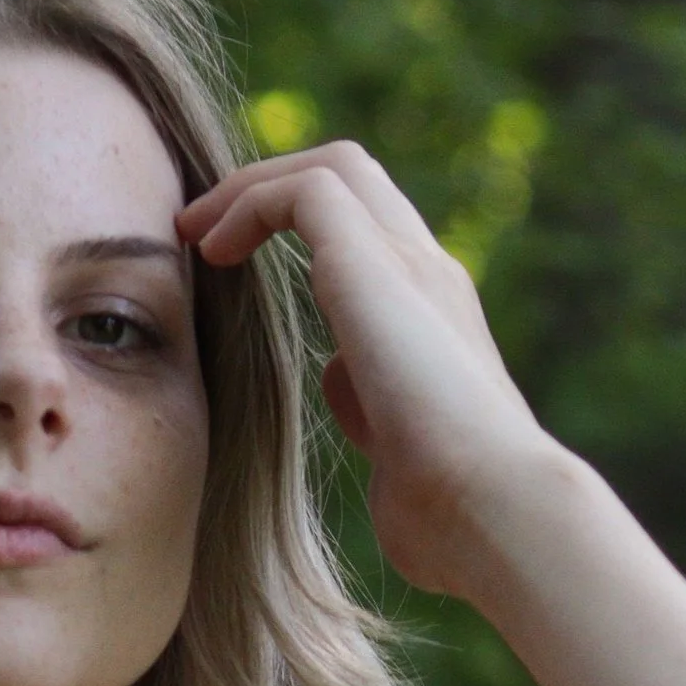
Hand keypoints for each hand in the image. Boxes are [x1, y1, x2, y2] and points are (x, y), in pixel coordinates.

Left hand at [178, 143, 562, 599]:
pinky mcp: (375, 262)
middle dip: (273, 191)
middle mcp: (428, 277)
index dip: (305, 235)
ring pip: (332, 170)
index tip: (238, 267)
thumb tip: (343, 387)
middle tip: (204, 230)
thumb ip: (371, 408)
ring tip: (192, 228)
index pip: (376, 239)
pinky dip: (250, 204)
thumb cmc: (449, 515)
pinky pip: (305, 191)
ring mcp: (409, 263)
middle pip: (356, 185)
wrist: (492, 507)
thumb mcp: (396, 454)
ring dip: (252, 187)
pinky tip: (212, 250)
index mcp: (436, 318)